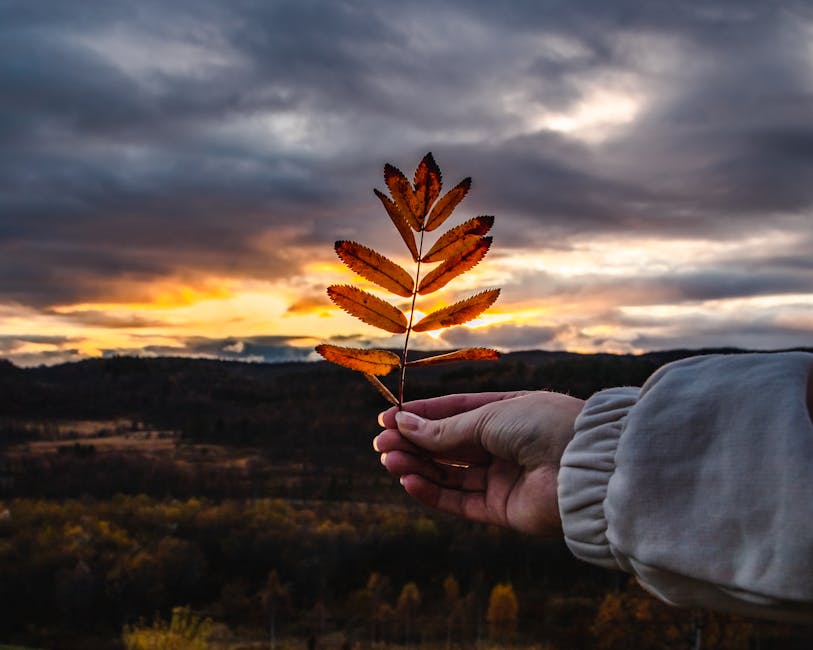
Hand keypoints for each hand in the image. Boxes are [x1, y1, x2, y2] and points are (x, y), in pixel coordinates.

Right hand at [374, 390, 583, 536]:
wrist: (585, 466)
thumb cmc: (543, 425)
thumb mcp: (488, 416)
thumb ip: (445, 429)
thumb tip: (404, 424)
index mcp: (505, 413)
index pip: (453, 413)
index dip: (419, 417)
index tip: (386, 419)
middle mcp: (503, 445)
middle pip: (448, 445)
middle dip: (413, 443)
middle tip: (380, 445)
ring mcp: (502, 478)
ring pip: (450, 474)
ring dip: (417, 467)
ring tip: (389, 461)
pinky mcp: (502, 510)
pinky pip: (460, 501)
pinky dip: (432, 493)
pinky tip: (408, 481)